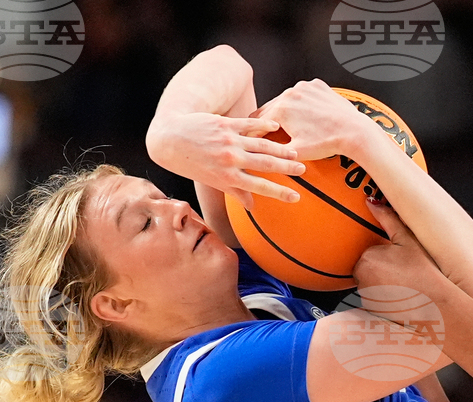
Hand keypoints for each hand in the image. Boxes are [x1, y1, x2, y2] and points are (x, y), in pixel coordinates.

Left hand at [147, 112, 303, 208]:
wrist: (169, 139)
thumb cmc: (191, 164)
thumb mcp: (212, 182)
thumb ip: (235, 192)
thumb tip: (252, 207)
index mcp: (227, 177)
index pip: (259, 187)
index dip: (279, 193)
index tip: (296, 197)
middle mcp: (230, 160)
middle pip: (266, 164)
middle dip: (287, 168)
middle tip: (303, 170)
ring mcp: (228, 140)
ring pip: (261, 144)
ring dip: (280, 148)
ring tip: (295, 152)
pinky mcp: (225, 124)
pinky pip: (249, 125)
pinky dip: (264, 126)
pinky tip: (277, 127)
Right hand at [252, 80, 373, 161]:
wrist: (353, 131)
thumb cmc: (327, 142)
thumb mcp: (296, 152)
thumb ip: (274, 152)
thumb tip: (260, 157)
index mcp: (282, 109)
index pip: (259, 123)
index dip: (254, 134)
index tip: (251, 141)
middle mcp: (291, 93)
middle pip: (270, 109)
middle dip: (266, 122)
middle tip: (262, 134)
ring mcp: (304, 87)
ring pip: (285, 100)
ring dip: (282, 111)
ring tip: (284, 126)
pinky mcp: (316, 85)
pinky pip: (302, 94)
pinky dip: (300, 103)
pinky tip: (304, 115)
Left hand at [353, 199, 446, 296]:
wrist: (434, 305)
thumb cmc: (424, 272)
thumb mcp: (408, 239)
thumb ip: (388, 218)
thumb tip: (372, 202)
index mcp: (367, 257)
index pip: (369, 252)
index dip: (385, 254)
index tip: (400, 260)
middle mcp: (361, 278)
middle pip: (367, 267)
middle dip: (381, 268)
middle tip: (403, 271)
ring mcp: (365, 295)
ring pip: (370, 283)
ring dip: (382, 282)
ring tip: (404, 283)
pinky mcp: (371, 309)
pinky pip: (374, 298)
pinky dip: (384, 296)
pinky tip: (401, 295)